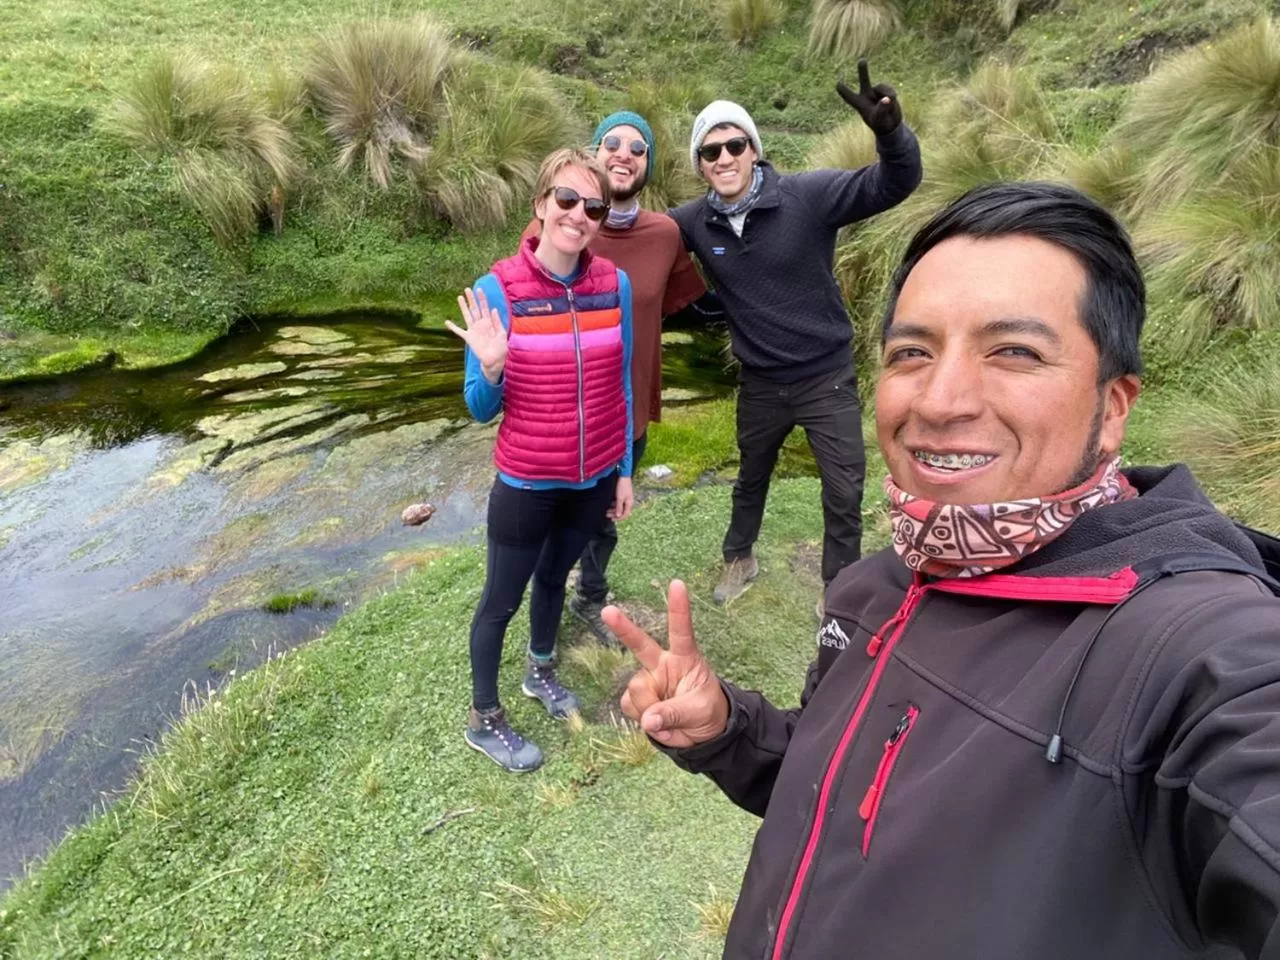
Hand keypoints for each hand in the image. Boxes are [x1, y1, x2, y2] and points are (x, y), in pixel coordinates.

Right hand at [446, 287, 506, 383]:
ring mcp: (474, 330)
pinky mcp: (469, 338)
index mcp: (489, 322)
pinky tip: (447, 322)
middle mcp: (480, 324)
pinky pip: (459, 331)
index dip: (482, 299)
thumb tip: (493, 309)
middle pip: (475, 309)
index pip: (485, 307)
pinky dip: (453, 327)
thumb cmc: (500, 348)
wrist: (495, 360)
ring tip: (460, 297)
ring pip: (467, 316)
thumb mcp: (502, 334)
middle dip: (471, 299)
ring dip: (463, 307)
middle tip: (467, 289)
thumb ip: (497, 322)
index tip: (479, 289)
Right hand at [603, 580, 729, 747]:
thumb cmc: (707, 711)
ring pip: (636, 688)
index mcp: (685, 658)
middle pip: (640, 643)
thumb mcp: (700, 711)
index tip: (677, 584)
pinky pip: (628, 705)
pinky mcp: (636, 698)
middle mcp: (662, 665)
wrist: (700, 733)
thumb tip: (648, 719)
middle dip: (623, 627)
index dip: (679, 608)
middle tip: (608, 611)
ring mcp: (647, 680)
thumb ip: (674, 714)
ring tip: (668, 720)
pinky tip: (655, 722)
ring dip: (649, 707)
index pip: (681, 630)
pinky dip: (640, 716)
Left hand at [608, 476, 633, 521]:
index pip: (625, 514)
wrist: (623, 476)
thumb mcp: (620, 498)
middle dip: (615, 514)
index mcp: (629, 503)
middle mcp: (628, 502)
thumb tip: (618, 515)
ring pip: (620, 508)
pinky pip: (618, 504)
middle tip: (607, 515)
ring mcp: (625, 499)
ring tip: (607, 511)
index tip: (612, 519)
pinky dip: (614, 506)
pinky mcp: (623, 496)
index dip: (619, 518)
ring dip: (613, 510)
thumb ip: (619, 507)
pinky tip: (609, 505)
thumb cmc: (622, 486)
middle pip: (622, 512)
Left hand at [836, 58, 901, 135]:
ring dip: (886, 92)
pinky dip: (892, 95)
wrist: (890, 125)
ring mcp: (876, 92)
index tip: (838, 81)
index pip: (848, 95)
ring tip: (890, 102)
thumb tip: (887, 99)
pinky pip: (889, 90)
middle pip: (864, 80)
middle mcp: (866, 95)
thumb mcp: (879, 119)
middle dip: (863, 70)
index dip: (843, 88)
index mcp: (859, 103)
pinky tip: (893, 101)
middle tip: (862, 60)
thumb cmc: (880, 124)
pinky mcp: (886, 91)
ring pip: (881, 87)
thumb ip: (882, 109)